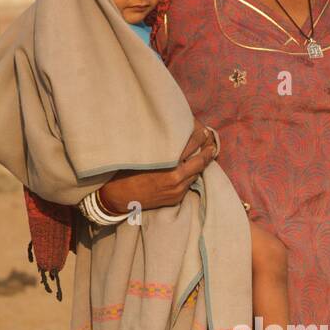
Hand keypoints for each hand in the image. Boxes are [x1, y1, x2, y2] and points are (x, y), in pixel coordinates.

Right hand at [98, 121, 217, 212]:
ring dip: (201, 163)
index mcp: (167, 164)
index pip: (190, 146)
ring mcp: (177, 190)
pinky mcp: (176, 198)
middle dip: (208, 151)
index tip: (204, 130)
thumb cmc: (126, 171)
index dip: (199, 137)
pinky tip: (192, 168)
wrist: (118, 197)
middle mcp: (175, 178)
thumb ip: (162, 149)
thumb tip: (174, 137)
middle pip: (200, 161)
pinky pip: (188, 184)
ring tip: (206, 153)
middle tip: (212, 142)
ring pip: (196, 174)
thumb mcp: (144, 155)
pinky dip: (191, 175)